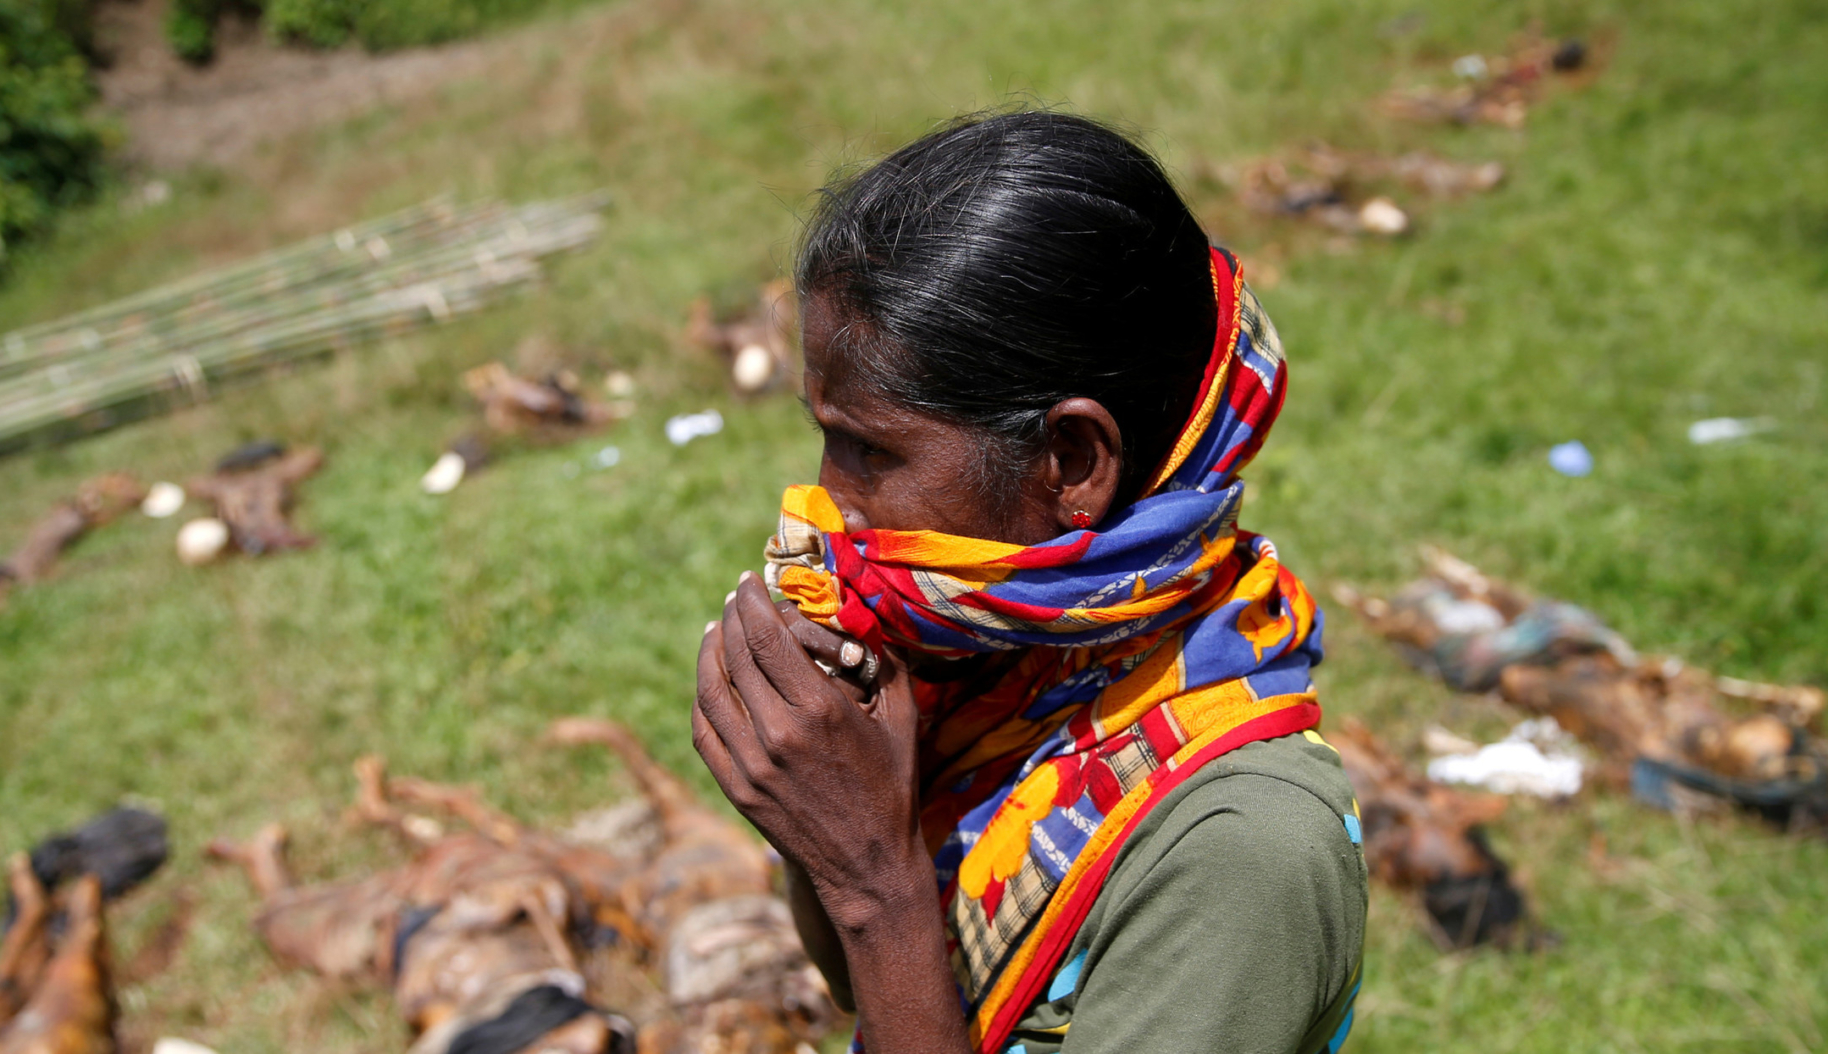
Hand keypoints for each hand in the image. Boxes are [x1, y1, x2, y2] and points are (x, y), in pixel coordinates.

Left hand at [695, 572, 927, 927]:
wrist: (869, 867)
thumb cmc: (893, 788)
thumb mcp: (902, 720)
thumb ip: (885, 663)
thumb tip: (866, 617)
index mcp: (819, 710)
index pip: (766, 636)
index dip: (751, 601)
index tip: (747, 581)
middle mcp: (778, 734)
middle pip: (735, 656)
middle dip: (731, 618)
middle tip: (735, 598)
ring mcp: (751, 765)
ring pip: (710, 691)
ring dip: (709, 653)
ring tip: (716, 631)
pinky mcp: (737, 790)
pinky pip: (704, 732)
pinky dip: (702, 698)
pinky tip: (711, 680)